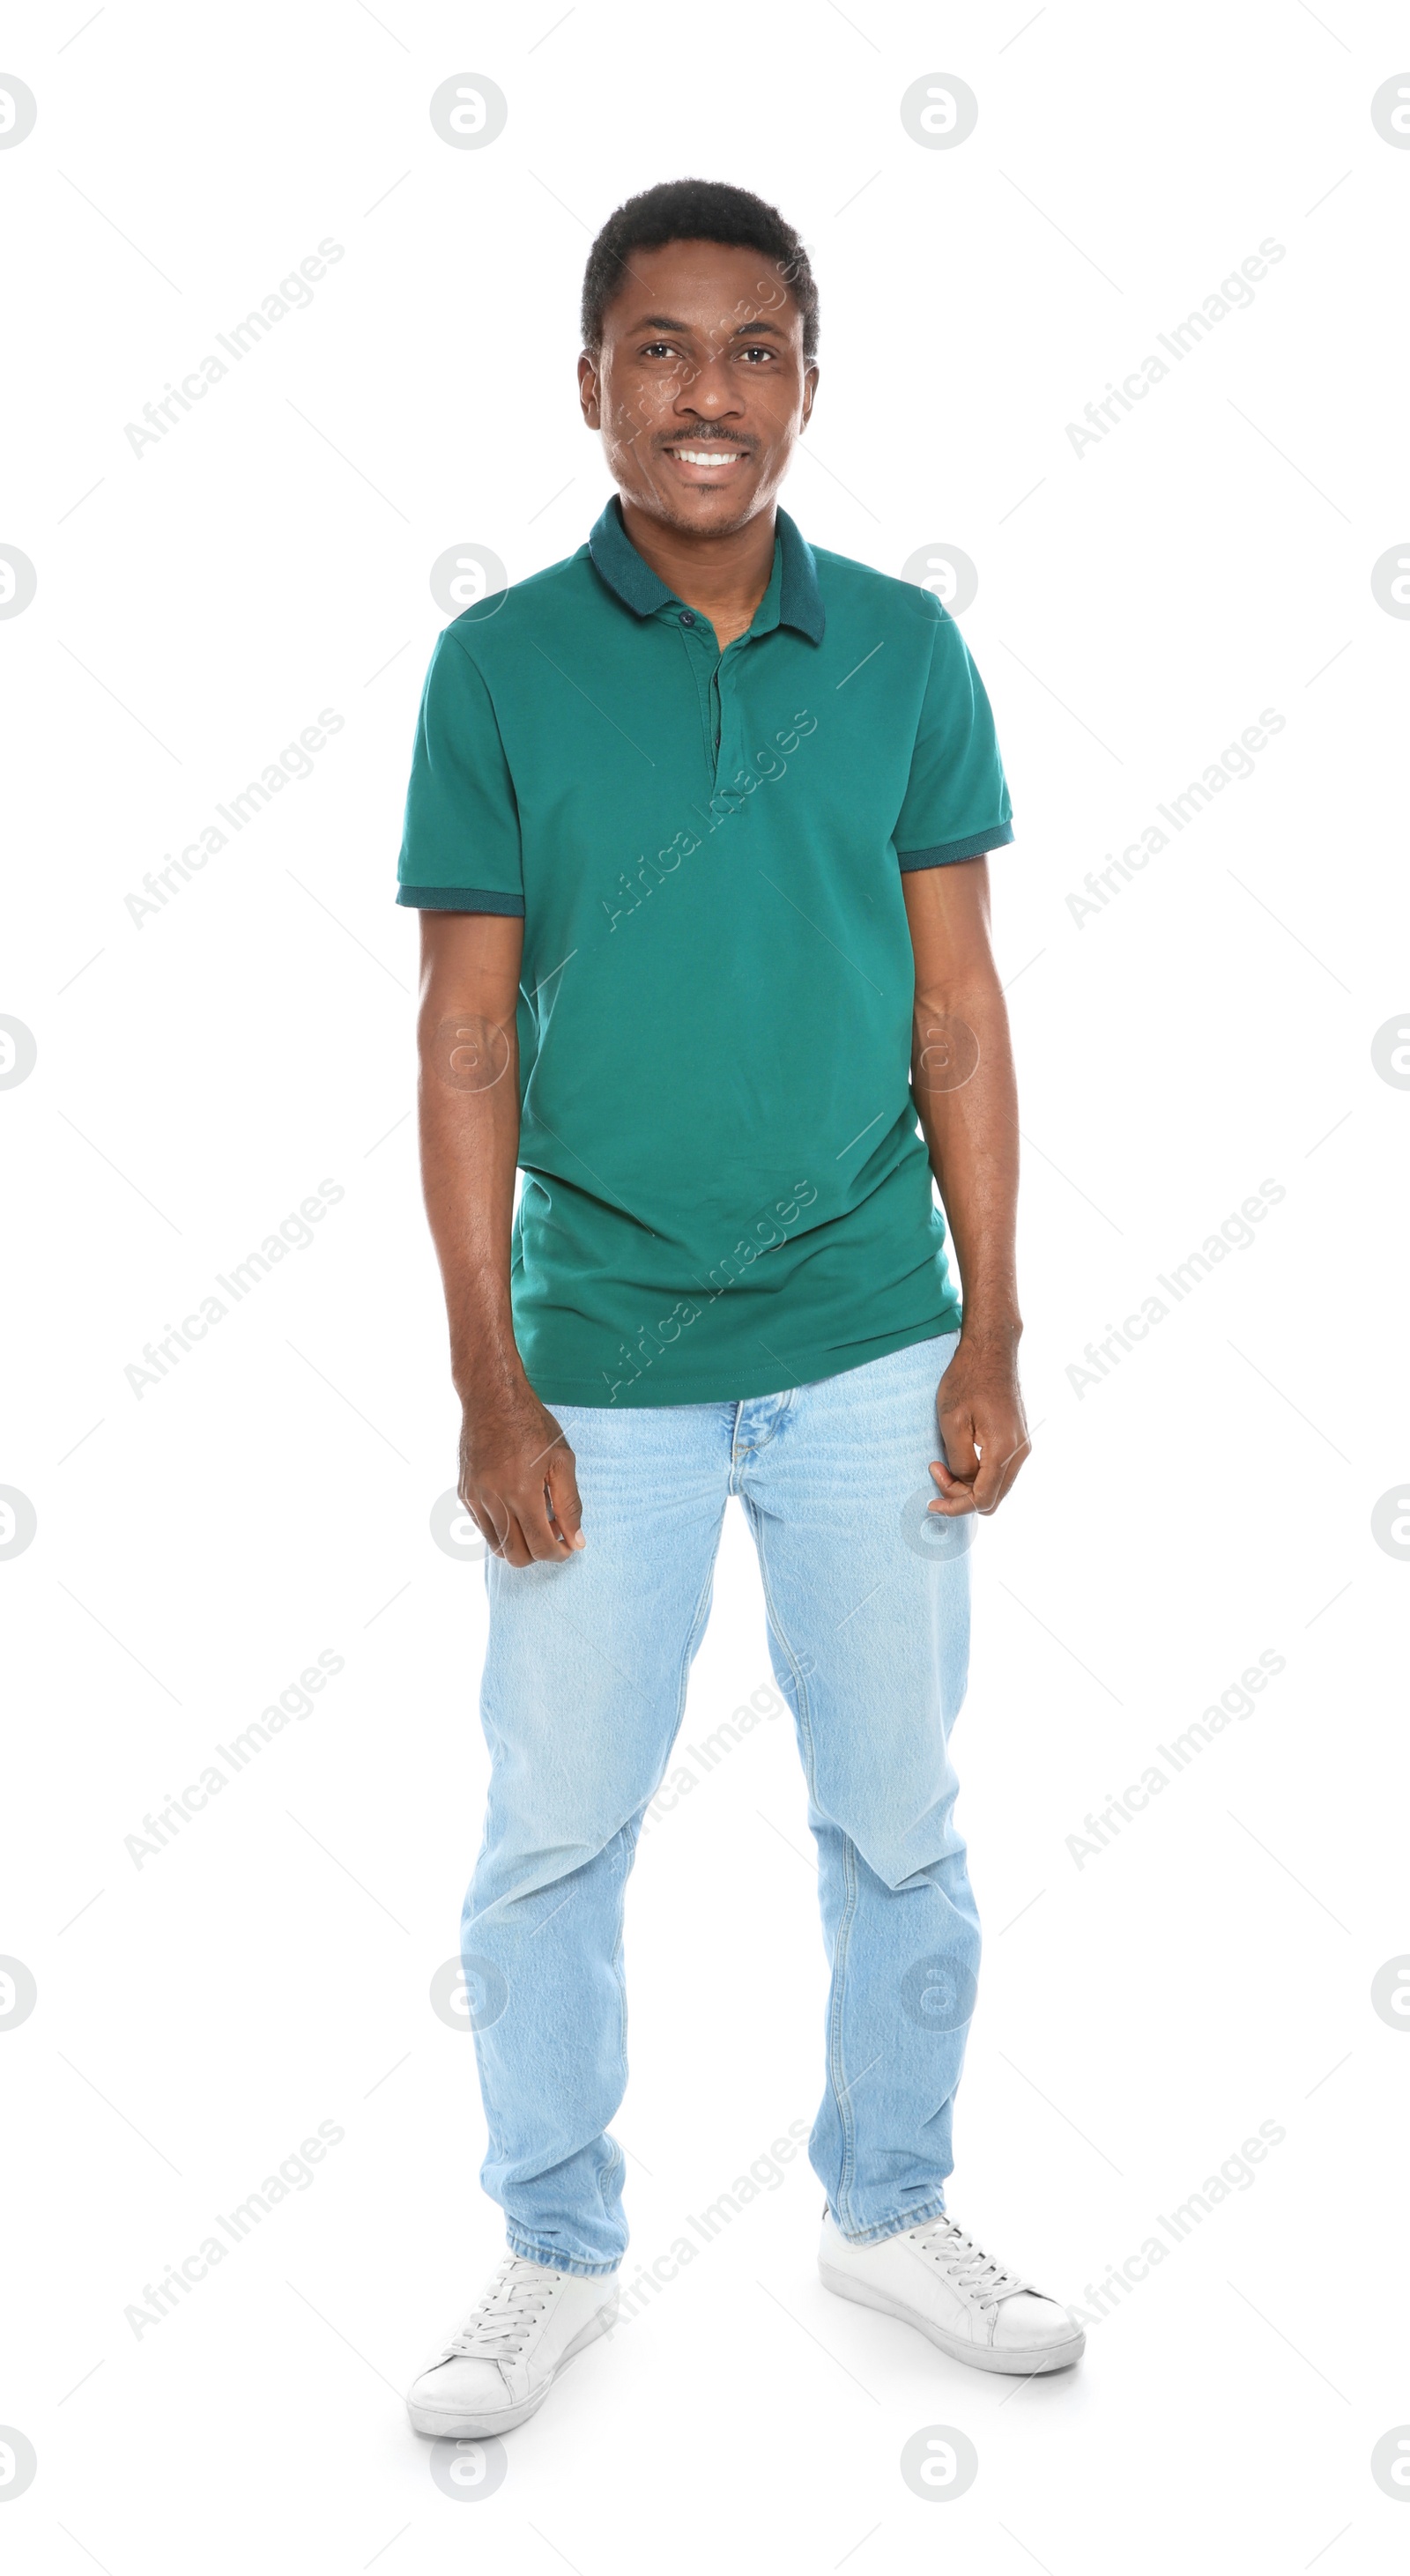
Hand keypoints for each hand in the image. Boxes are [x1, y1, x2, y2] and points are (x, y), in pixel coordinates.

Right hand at [459, 1380, 583, 1566]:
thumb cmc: (532, 1425)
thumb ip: (569, 1504)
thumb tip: (576, 1541)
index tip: (569, 1545)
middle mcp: (494, 1501)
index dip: (559, 1554)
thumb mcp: (563, 1460)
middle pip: (516, 1556)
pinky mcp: (464, 1493)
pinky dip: (502, 1529)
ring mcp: (475, 1498)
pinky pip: (483, 1527)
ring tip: (535, 1519)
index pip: (541, 1548)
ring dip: (520, 1543)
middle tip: (554, 1533)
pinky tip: (515, 1507)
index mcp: (522, 1493)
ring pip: (497, 1546)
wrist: (491, 1398)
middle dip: (539, 1553)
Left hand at [930, 1327, 1029, 1518]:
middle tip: (937, 1474)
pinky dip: (980, 1474)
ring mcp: (1022, 1445)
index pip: (982, 1499)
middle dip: (962, 1498)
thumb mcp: (952, 1422)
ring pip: (998, 1487)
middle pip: (993, 1499)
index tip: (931, 1501)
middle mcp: (1019, 1452)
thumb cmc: (967, 1380)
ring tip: (944, 1464)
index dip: (955, 1506)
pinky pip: (1001, 1471)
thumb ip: (959, 1460)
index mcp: (1003, 1450)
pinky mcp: (1018, 1438)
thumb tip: (964, 1482)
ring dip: (971, 1485)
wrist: (991, 1350)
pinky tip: (961, 1458)